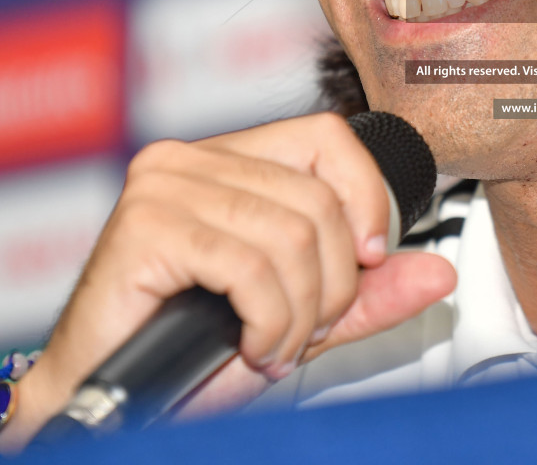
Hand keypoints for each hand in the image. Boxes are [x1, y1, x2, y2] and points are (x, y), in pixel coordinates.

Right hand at [0, 112, 456, 453]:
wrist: (98, 400)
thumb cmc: (181, 355)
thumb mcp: (296, 318)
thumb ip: (367, 296)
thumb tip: (438, 272)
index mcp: (225, 159)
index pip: (328, 137)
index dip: (366, 198)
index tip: (369, 262)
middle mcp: (188, 160)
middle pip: (319, 200)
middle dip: (333, 284)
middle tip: (306, 331)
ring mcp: (162, 187)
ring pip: (293, 236)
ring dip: (299, 313)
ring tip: (273, 346)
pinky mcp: (144, 228)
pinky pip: (251, 267)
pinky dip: (268, 320)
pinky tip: (250, 347)